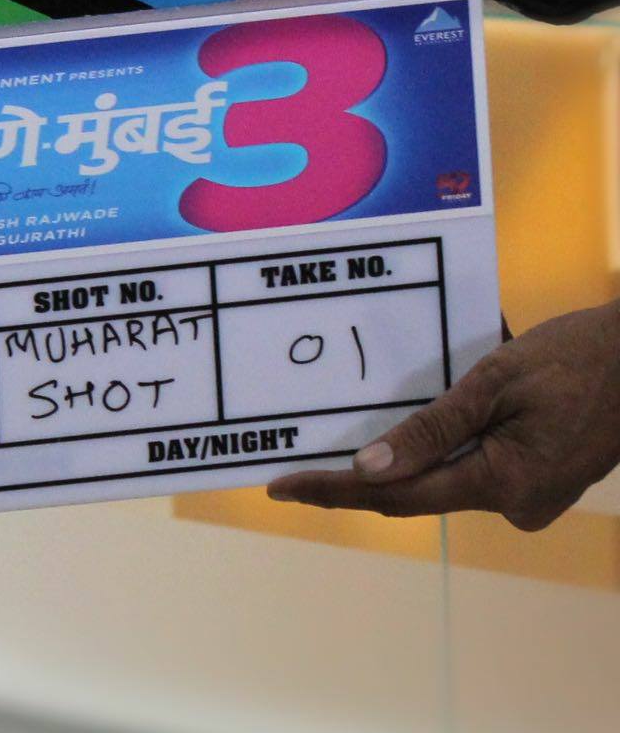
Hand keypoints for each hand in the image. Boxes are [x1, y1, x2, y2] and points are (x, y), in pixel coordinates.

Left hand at [267, 302, 619, 530]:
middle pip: (415, 492)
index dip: (334, 490)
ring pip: (442, 480)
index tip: (282, 488)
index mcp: (502, 482)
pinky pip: (470, 469)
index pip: (395, 495)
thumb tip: (369, 468)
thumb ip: (433, 430)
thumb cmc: (578, 358)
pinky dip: (437, 451)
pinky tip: (406, 433)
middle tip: (296, 468)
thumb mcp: (496, 384)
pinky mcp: (536, 481)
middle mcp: (513, 503)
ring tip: (338, 445)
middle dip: (356, 480)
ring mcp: (528, 497)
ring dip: (399, 462)